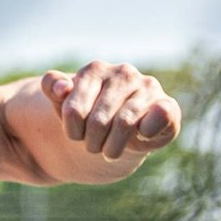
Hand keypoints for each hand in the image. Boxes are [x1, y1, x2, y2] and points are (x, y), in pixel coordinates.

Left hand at [42, 60, 180, 161]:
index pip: (73, 110)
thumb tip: (61, 87)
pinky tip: (140, 136)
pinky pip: (159, 118)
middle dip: (91, 142)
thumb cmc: (89, 117)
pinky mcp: (167, 104)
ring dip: (112, 147)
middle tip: (93, 146)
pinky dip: (146, 134)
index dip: (72, 132)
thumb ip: (52, 89)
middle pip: (97, 121)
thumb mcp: (64, 106)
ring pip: (124, 124)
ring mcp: (148, 86)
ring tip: (108, 151)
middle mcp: (123, 72)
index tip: (76, 135)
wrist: (119, 134)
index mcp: (94, 69)